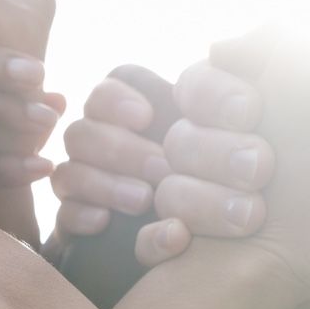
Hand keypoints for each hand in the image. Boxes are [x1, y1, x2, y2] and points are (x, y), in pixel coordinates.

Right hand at [52, 64, 272, 264]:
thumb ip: (235, 87)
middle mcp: (113, 147)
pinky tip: (105, 224)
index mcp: (148, 116)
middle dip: (121, 148)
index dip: (118, 98)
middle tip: (163, 169)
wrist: (241, 257)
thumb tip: (222, 51)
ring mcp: (93, 188)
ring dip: (106, 182)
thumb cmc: (244, 184)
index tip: (147, 116)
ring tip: (145, 199)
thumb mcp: (245, 134)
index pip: (110, 89)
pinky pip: (64, 217)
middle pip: (84, 131)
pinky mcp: (83, 230)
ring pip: (69, 171)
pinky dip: (81, 216)